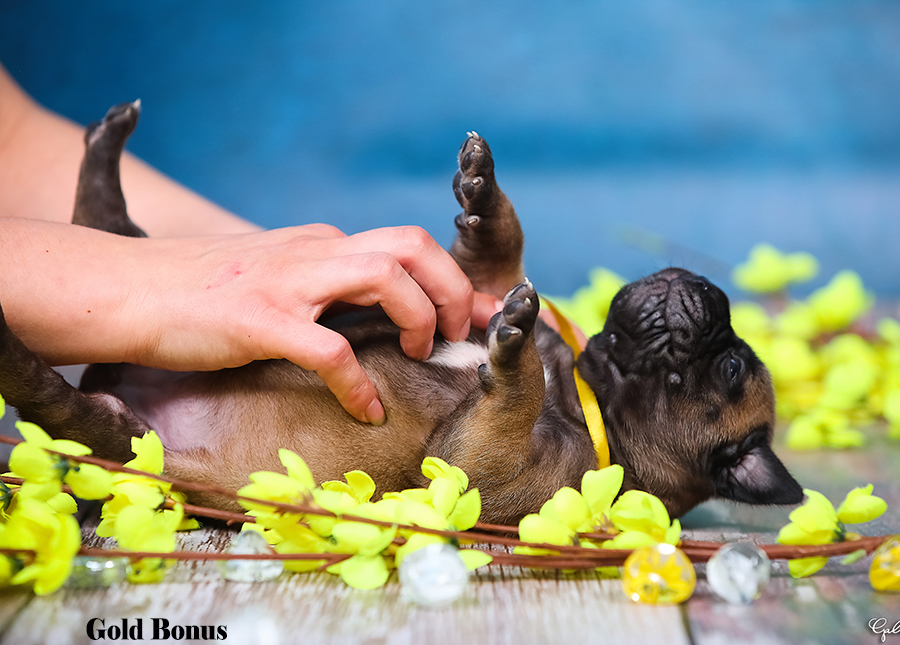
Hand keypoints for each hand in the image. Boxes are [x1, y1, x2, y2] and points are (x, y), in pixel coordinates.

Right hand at [123, 224, 477, 424]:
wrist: (126, 290)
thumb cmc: (200, 292)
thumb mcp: (274, 274)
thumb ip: (322, 284)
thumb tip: (370, 309)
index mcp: (321, 243)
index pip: (406, 245)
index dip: (454, 280)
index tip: (486, 311)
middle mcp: (313, 252)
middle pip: (412, 247)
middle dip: (452, 291)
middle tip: (456, 337)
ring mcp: (288, 282)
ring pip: (384, 279)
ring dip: (419, 319)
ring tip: (421, 355)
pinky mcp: (259, 320)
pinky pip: (331, 350)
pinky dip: (359, 384)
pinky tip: (366, 409)